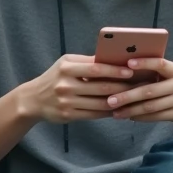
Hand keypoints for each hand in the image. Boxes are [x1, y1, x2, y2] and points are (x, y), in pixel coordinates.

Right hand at [18, 54, 135, 123]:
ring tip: (133, 98)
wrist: (32, 99)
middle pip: (101, 88)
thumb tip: (114, 57)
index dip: (115, 70)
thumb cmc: (55, 77)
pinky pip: (94, 114)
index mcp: (66, 68)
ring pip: (100, 103)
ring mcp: (66, 102)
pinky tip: (119, 109)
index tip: (131, 71)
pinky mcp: (68, 115)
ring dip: (119, 101)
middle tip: (139, 86)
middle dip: (123, 87)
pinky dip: (108, 112)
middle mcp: (66, 85)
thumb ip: (87, 62)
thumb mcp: (66, 64)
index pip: (95, 68)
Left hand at [106, 57, 172, 127]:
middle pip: (149, 90)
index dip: (144, 63)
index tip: (128, 63)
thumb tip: (126, 70)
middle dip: (127, 96)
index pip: (160, 63)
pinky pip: (156, 116)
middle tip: (110, 100)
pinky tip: (130, 117)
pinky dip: (141, 117)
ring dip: (131, 110)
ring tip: (115, 112)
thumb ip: (157, 72)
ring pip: (151, 106)